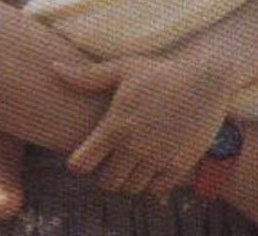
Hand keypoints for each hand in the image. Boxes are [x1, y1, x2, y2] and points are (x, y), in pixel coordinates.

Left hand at [53, 54, 230, 195]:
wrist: (204, 81)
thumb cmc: (159, 72)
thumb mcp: (122, 68)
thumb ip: (87, 76)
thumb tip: (53, 67)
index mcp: (116, 126)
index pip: (82, 164)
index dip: (78, 163)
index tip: (83, 158)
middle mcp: (134, 147)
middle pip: (107, 182)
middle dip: (106, 174)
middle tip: (111, 160)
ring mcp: (157, 159)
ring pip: (131, 188)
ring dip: (128, 179)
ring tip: (131, 163)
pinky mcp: (178, 166)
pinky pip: (156, 190)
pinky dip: (151, 183)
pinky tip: (152, 165)